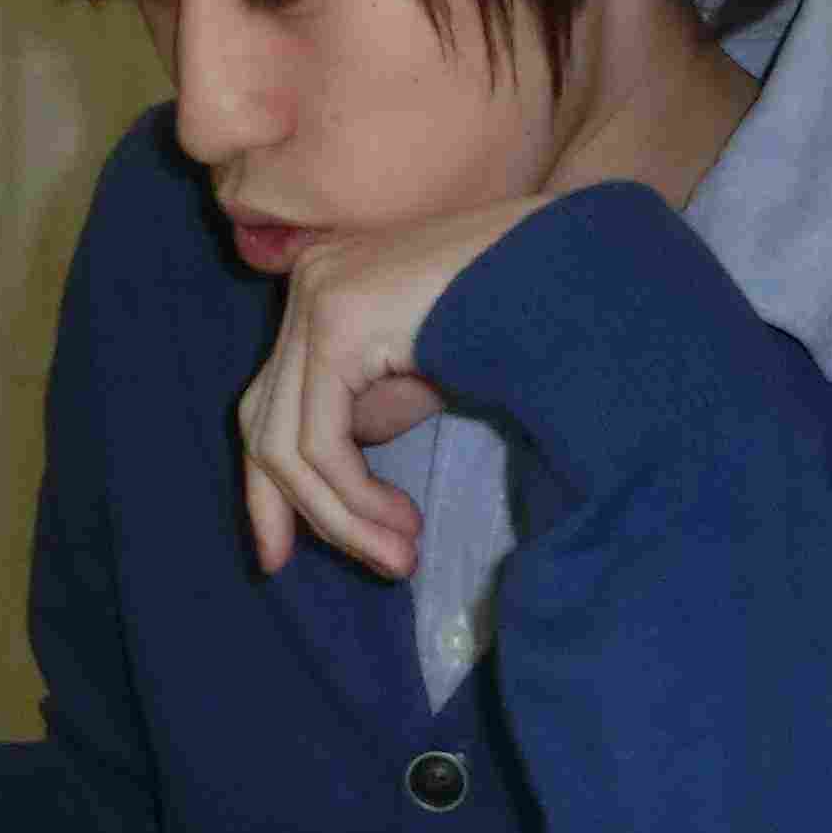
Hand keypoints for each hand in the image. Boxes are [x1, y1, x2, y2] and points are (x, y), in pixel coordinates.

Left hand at [235, 200, 543, 577]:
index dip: (268, 490)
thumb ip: (368, 419)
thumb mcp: (424, 379)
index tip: (280, 558)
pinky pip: (321, 438)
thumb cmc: (516, 319)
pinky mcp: (338, 319)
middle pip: (262, 425)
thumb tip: (328, 490)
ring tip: (402, 556)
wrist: (570, 265)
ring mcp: (317, 296)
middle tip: (373, 566)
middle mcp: (307, 284)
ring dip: (342, 519)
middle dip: (299, 512)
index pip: (266, 406)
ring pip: (286, 444)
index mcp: (324, 292)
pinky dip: (354, 496)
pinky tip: (403, 520)